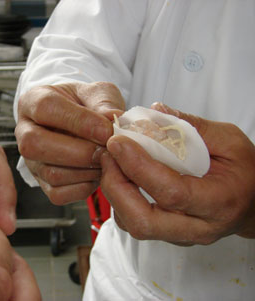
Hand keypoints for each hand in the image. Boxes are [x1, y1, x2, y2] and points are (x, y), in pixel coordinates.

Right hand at [15, 82, 124, 203]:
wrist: (83, 123)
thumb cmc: (86, 105)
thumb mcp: (97, 92)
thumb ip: (104, 102)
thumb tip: (113, 118)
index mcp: (33, 101)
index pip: (46, 108)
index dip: (78, 121)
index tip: (106, 130)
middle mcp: (25, 132)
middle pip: (36, 144)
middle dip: (79, 151)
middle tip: (108, 150)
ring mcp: (31, 161)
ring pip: (50, 173)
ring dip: (86, 171)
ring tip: (107, 160)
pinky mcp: (42, 183)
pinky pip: (59, 193)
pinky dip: (84, 187)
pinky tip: (98, 173)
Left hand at [101, 103, 254, 245]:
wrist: (253, 200)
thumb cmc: (245, 170)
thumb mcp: (228, 139)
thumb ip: (191, 126)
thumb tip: (154, 112)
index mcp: (219, 201)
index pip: (171, 192)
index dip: (139, 166)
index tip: (118, 141)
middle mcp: (198, 227)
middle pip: (144, 221)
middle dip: (116, 186)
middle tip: (108, 154)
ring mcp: (180, 235)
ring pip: (134, 225)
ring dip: (114, 193)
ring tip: (111, 162)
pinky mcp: (167, 233)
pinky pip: (133, 223)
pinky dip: (119, 200)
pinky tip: (121, 176)